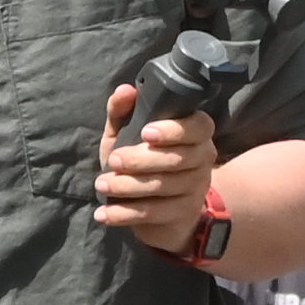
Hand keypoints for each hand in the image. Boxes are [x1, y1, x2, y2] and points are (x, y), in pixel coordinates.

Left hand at [93, 81, 219, 256]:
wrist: (163, 207)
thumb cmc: (143, 160)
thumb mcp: (128, 133)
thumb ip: (123, 111)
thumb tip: (125, 90)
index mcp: (196, 132)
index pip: (199, 127)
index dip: (174, 130)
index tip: (146, 132)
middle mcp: (203, 158)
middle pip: (178, 159)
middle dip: (140, 160)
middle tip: (113, 160)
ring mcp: (196, 188)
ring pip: (164, 186)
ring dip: (128, 186)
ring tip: (101, 184)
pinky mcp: (184, 214)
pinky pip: (154, 213)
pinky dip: (125, 214)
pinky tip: (104, 214)